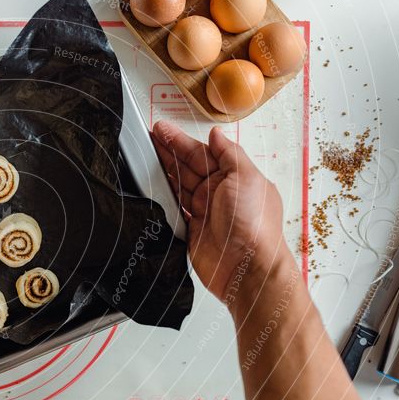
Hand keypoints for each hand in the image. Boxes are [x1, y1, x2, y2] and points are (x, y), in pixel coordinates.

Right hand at [151, 121, 289, 301]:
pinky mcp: (192, 231)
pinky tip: (151, 187)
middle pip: (187, 167)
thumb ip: (229, 154)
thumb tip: (218, 134)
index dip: (180, 141)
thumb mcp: (247, 178)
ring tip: (144, 157)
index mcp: (234, 178)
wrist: (247, 269)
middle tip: (148, 139)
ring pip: (178, 186)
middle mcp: (219, 194)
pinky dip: (162, 199)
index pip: (202, 153)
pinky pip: (173, 209)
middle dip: (168, 152)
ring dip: (162, 172)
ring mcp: (205, 212)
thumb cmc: (254, 225)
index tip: (161, 130)